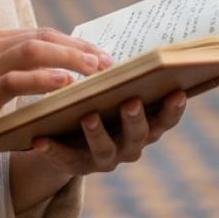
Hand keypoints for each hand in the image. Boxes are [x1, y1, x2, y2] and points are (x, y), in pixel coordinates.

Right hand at [0, 27, 113, 159]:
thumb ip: (5, 75)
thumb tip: (44, 82)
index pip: (40, 33)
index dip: (72, 42)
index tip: (99, 53)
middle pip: (45, 36)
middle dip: (81, 47)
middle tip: (110, 61)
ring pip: (36, 50)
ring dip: (72, 58)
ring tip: (99, 70)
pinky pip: (18, 79)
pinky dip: (46, 78)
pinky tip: (67, 84)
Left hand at [29, 90, 186, 175]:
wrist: (68, 135)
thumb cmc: (99, 101)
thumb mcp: (113, 90)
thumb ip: (125, 77)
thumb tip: (141, 50)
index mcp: (143, 126)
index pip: (164, 120)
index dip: (173, 109)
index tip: (178, 91)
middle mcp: (128, 146)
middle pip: (137, 136)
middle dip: (135, 119)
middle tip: (130, 101)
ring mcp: (103, 159)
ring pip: (104, 150)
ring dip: (97, 133)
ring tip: (88, 116)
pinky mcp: (75, 166)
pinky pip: (64, 159)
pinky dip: (53, 150)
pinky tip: (41, 139)